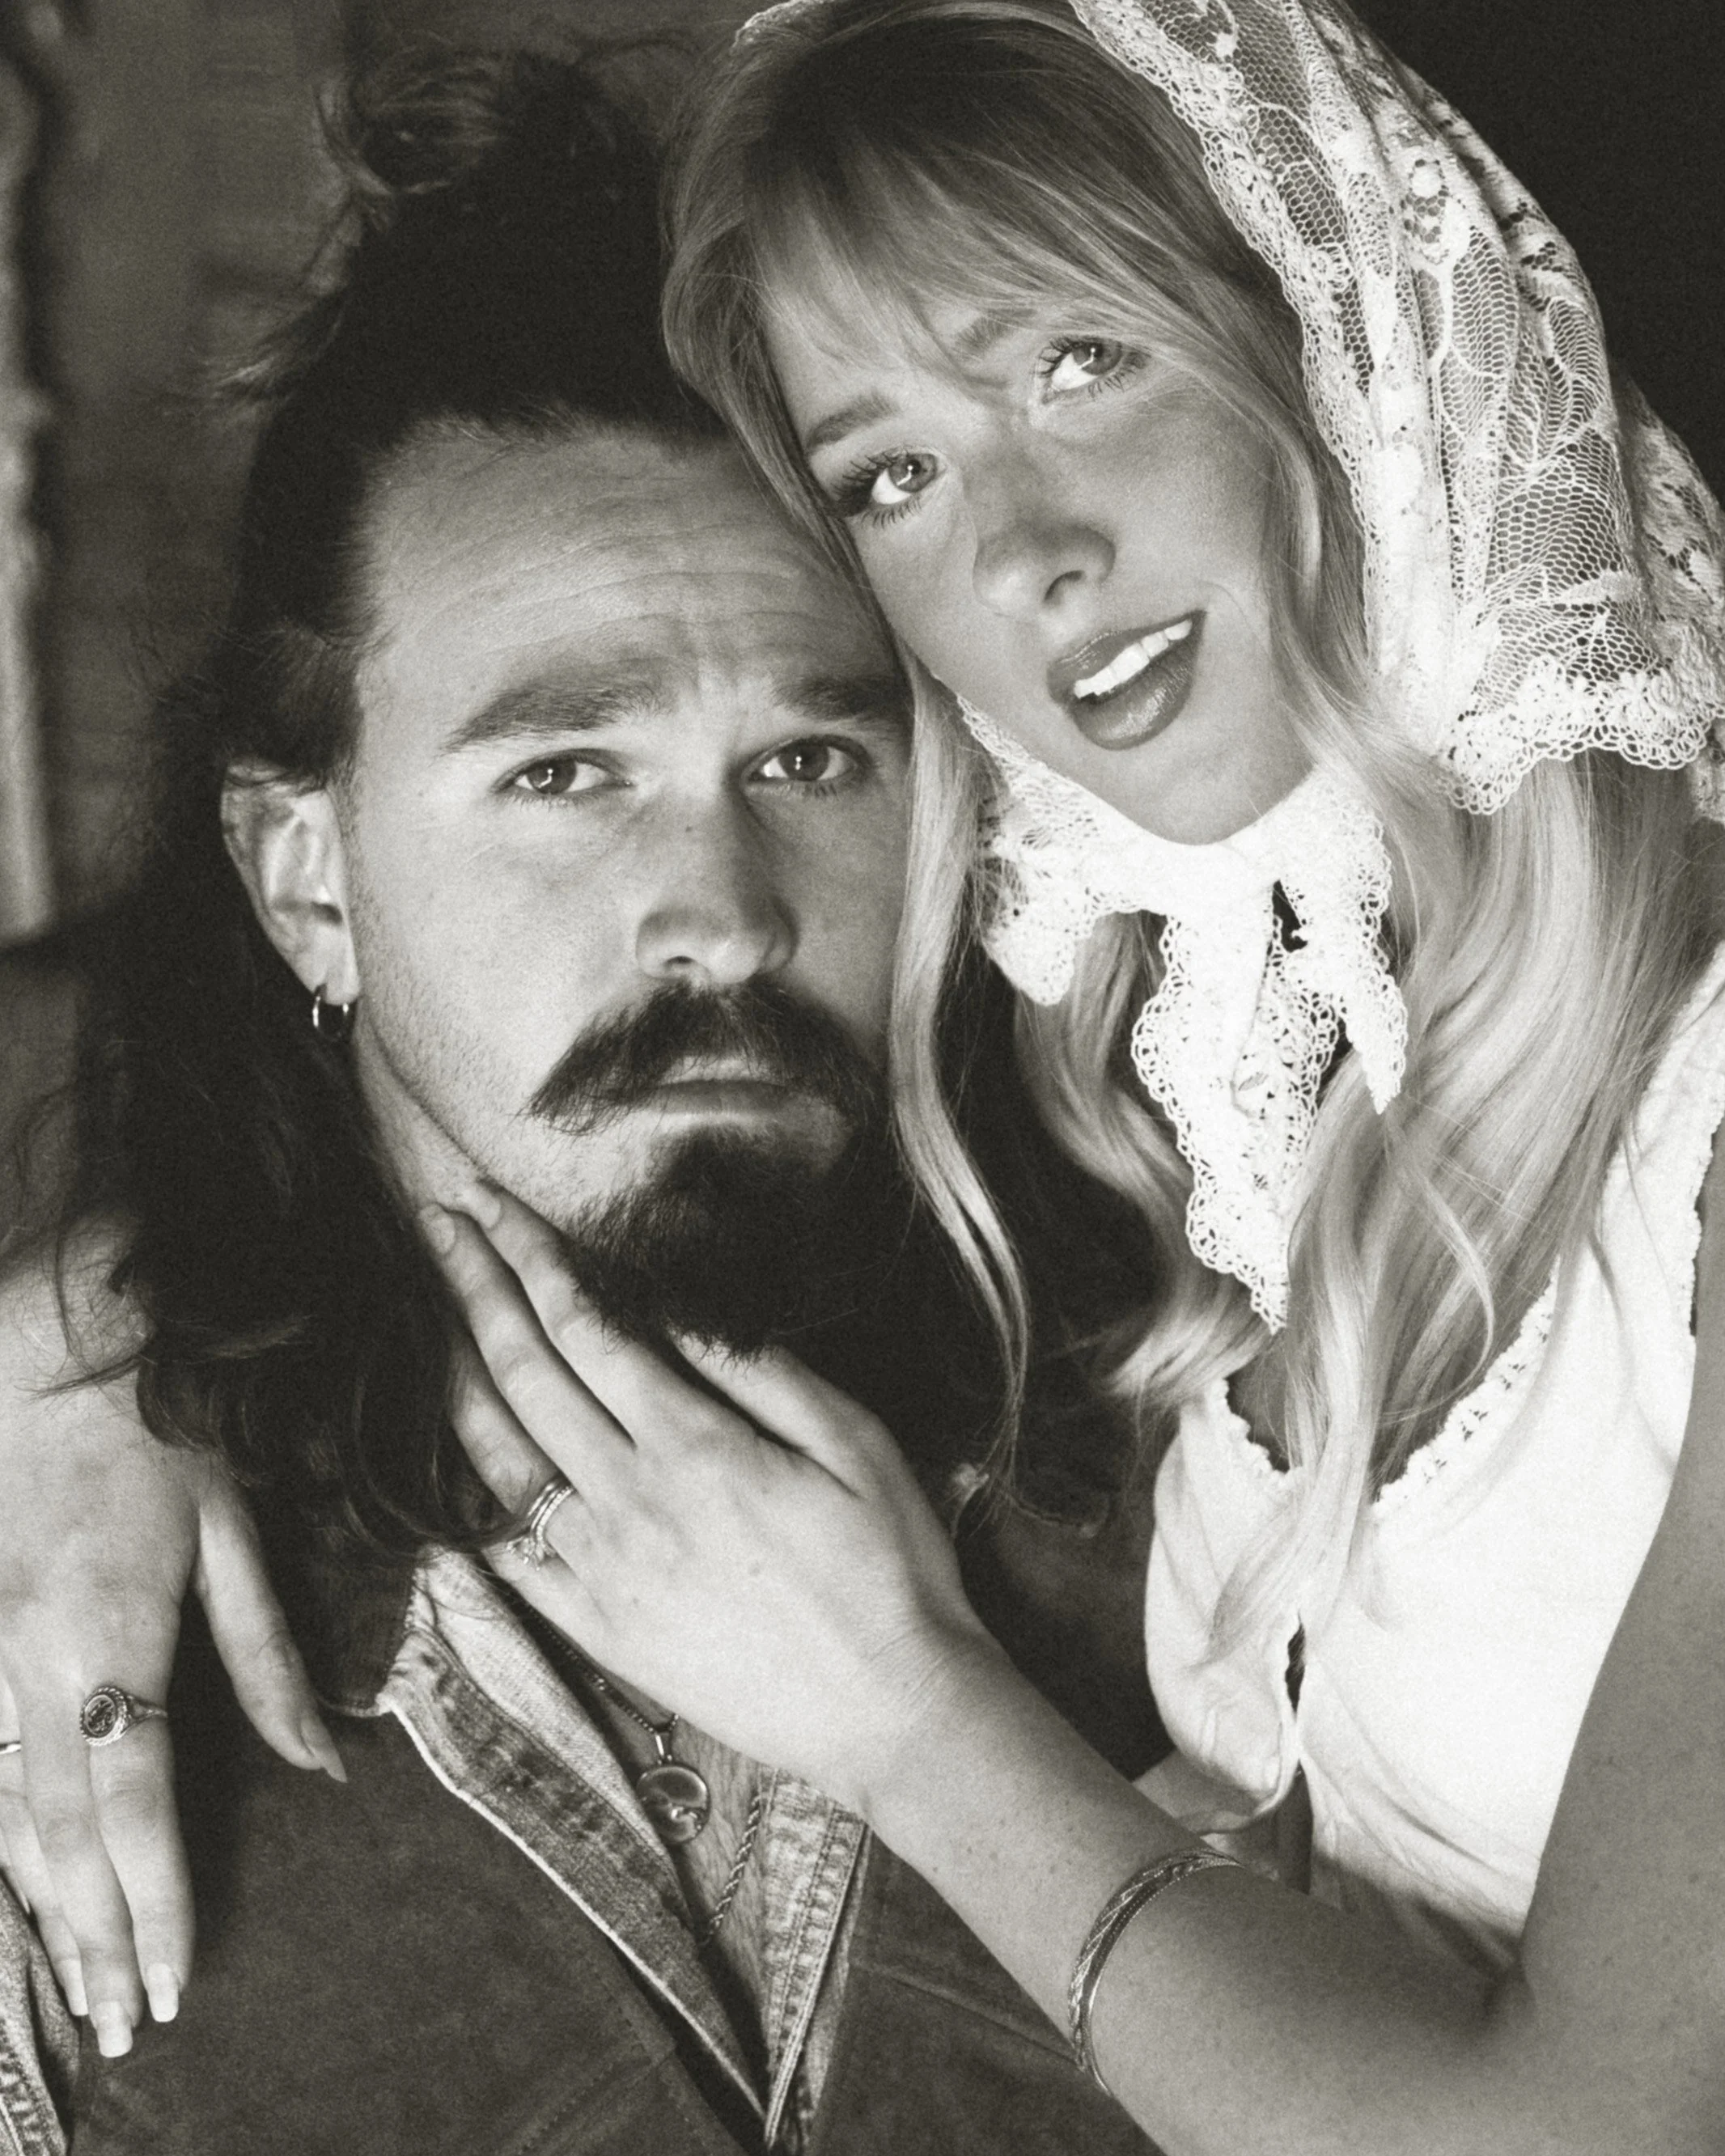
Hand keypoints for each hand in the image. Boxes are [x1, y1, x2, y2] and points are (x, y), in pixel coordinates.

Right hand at [0, 1252, 342, 2054]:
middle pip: (53, 1835)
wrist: (44, 1330)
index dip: (151, 1904)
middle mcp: (26, 1665)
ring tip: (74, 1987)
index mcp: (109, 1640)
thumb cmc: (154, 1421)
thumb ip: (268, 1658)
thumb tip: (325, 1764)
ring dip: (38, 1905)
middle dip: (91, 1937)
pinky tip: (14, 1878)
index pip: (129, 1808)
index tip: (175, 1983)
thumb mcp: (233, 1530)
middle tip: (124, 2025)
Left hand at [425, 1185, 999, 1815]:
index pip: (585, 1328)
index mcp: (695, 1446)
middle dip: (475, 1287)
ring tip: (429, 1309)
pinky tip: (450, 1450)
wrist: (891, 1716)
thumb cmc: (892, 1570)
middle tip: (441, 1223)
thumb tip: (676, 1312)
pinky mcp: (595, 1631)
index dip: (530, 1257)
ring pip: (496, 1456)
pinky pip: (506, 1553)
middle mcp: (629, 1503)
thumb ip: (760, 1372)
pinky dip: (467, 1493)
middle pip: (525, 1373)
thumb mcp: (856, 1446)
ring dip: (454, 1370)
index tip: (490, 1205)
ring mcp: (601, 1572)